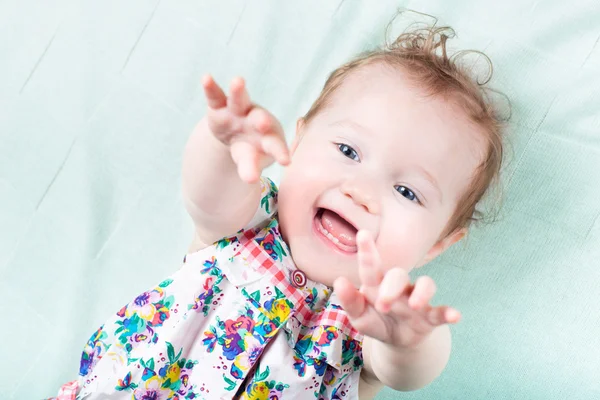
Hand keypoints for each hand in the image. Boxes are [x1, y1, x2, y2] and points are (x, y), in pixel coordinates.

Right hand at [201, 75, 289, 182]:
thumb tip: (250, 180)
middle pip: (259, 118)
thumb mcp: (251, 161)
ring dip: (238, 91)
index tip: (286, 161)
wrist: (237, 135)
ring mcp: (237, 111)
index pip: (274, 145)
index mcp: (267, 137)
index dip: (280, 152)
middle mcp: (255, 120)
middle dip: (260, 120)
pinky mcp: (219, 107)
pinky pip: (215, 96)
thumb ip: (249, 169)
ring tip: (238, 81)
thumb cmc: (250, 150)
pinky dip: (210, 88)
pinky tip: (205, 78)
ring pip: (239, 99)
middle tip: (263, 123)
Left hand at [334, 230, 460, 348]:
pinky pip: (442, 310)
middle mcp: (398, 286)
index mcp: (376, 284)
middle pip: (399, 275)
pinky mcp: (430, 316)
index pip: (371, 266)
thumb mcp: (359, 316)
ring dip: (421, 293)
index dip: (368, 250)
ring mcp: (415, 299)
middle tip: (382, 304)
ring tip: (415, 306)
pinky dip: (449, 312)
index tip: (363, 234)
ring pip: (425, 284)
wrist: (397, 340)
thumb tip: (338, 282)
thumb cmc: (375, 320)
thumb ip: (349, 301)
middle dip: (391, 287)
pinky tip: (456, 315)